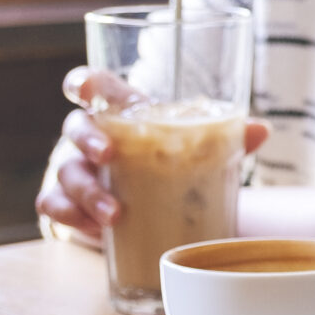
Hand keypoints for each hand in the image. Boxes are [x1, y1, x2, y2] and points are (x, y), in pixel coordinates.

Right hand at [35, 67, 266, 240]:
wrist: (140, 204)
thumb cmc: (162, 162)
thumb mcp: (190, 148)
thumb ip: (222, 137)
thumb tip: (260, 130)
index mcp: (118, 112)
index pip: (92, 86)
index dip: (84, 83)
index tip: (85, 90)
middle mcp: (90, 136)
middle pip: (75, 127)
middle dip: (89, 140)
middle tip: (110, 155)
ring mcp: (73, 169)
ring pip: (66, 173)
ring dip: (88, 193)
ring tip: (115, 215)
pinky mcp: (65, 203)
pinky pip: (55, 208)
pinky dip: (72, 219)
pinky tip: (96, 231)